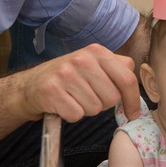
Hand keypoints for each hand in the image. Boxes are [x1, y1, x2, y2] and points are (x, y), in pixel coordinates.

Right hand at [24, 43, 140, 121]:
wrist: (30, 85)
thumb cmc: (67, 77)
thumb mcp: (93, 64)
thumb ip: (116, 69)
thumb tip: (135, 86)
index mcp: (97, 51)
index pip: (127, 79)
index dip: (133, 100)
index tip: (133, 113)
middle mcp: (82, 59)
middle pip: (112, 98)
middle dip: (103, 104)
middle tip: (87, 96)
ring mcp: (66, 74)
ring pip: (95, 108)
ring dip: (86, 109)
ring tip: (74, 98)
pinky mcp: (52, 91)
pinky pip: (77, 115)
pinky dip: (71, 115)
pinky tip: (64, 104)